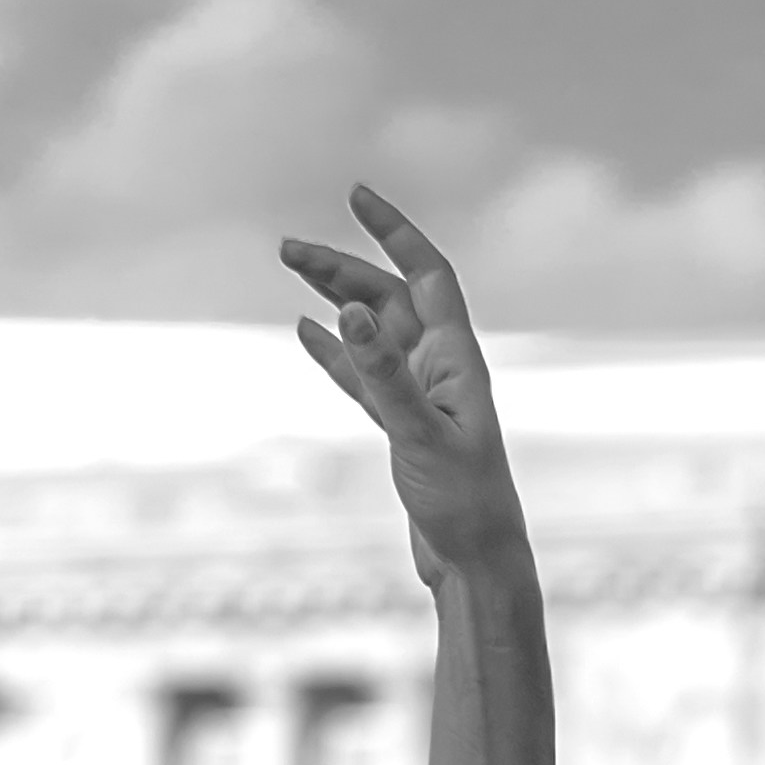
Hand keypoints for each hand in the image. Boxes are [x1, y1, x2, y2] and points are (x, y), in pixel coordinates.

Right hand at [281, 183, 532, 587]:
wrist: (477, 567)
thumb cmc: (464, 506)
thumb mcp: (419, 436)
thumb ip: (383, 375)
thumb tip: (350, 311)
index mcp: (455, 359)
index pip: (426, 273)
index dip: (394, 232)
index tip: (356, 196)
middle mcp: (440, 369)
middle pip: (388, 297)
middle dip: (341, 267)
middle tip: (287, 249)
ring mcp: (420, 398)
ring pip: (372, 333)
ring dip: (335, 299)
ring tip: (291, 269)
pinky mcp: (403, 429)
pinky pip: (364, 377)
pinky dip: (335, 352)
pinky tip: (305, 331)